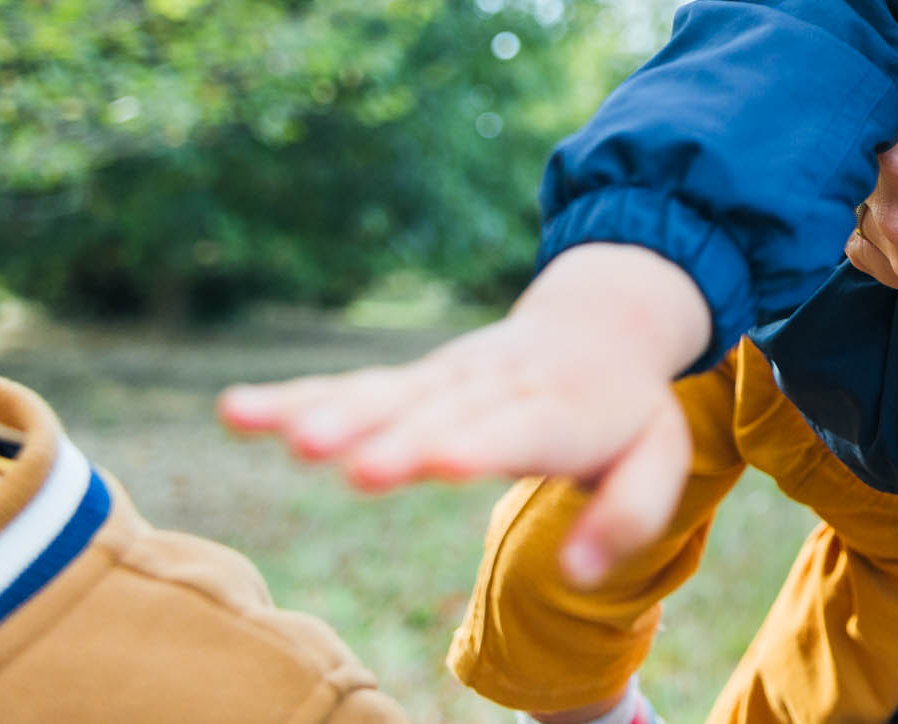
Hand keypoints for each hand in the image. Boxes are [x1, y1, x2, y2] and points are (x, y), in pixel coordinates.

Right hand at [217, 244, 712, 585]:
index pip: (523, 431)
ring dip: (338, 412)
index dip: (482, 444)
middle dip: (399, 439)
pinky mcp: (416, 380)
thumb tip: (578, 577)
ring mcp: (451, 379)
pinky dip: (297, 397)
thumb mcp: (660, 458)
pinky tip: (237, 410)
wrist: (604, 320)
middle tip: (350, 465)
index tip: (440, 461)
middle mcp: (500, 388)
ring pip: (389, 395)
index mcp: (567, 410)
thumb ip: (627, 518)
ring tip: (287, 436)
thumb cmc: (629, 410)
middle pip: (444, 415)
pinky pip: (354, 388)